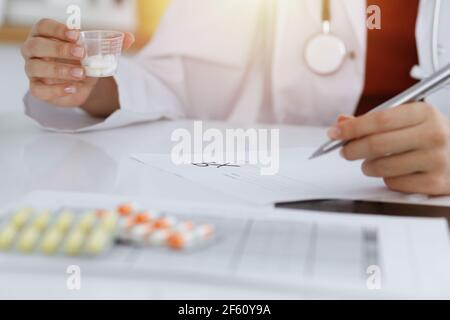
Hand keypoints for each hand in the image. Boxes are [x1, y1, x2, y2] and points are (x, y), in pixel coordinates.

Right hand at [22, 18, 133, 109]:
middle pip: (35, 46)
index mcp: (44, 35)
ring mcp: (33, 70)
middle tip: (82, 53)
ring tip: (81, 73)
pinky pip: (37, 90)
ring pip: (34, 67)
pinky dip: (55, 89)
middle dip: (59, 49)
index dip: (57, 29)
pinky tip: (73, 88)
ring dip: (58, 70)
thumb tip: (129, 37)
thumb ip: (111, 42)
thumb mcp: (97, 50)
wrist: (82, 84)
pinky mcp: (37, 89)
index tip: (76, 35)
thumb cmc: (83, 60)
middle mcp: (33, 51)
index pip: (43, 26)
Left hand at [328, 103, 449, 195]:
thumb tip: (341, 123)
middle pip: (377, 144)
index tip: (334, 132)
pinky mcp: (436, 183)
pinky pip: (394, 183)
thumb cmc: (430, 136)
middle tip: (345, 151)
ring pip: (382, 166)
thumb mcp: (408, 120)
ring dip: (367, 166)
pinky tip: (394, 172)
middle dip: (353, 149)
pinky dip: (386, 179)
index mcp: (424, 113)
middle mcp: (433, 134)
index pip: (380, 120)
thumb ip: (374, 121)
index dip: (352, 128)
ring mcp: (437, 160)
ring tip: (369, 163)